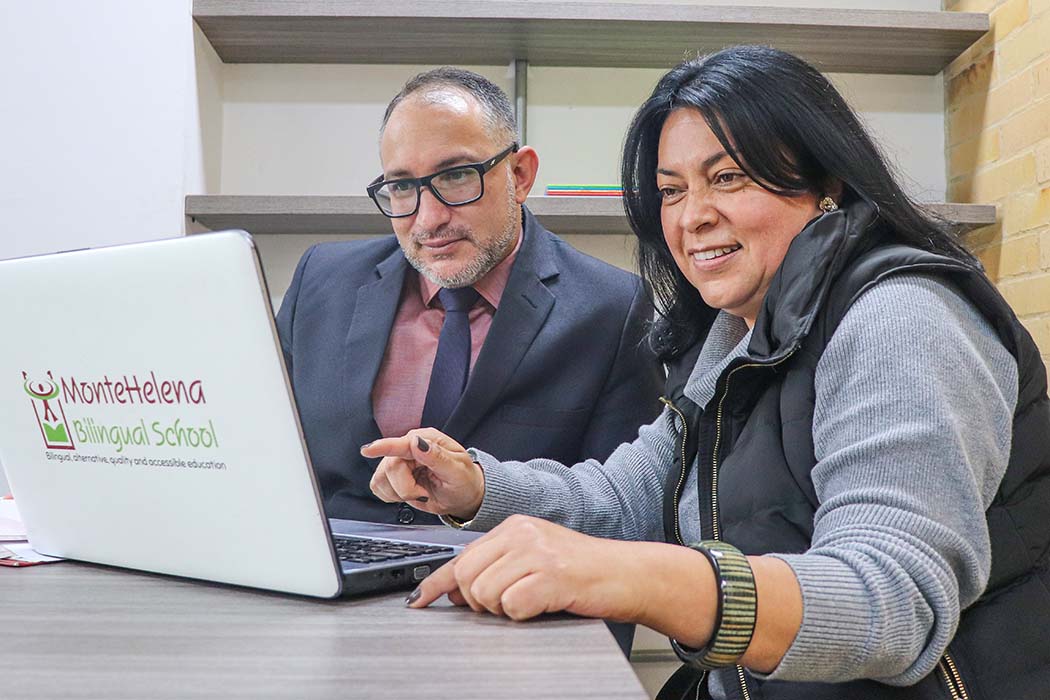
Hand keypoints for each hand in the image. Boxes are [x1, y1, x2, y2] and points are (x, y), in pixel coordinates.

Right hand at [361, 428, 484, 519]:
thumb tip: (417, 442)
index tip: (368, 451)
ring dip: (399, 493)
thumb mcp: (457, 470)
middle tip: (424, 494)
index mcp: (427, 440)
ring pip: (381, 479)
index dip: (384, 447)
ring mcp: (400, 463)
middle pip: (390, 467)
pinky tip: (408, 495)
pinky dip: (391, 496)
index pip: (402, 443)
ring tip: (419, 493)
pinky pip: (378, 487)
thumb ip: (437, 456)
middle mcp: (410, 448)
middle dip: (406, 488)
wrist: (463, 496)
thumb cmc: (464, 480)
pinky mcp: (392, 478)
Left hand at [407, 514, 647, 622]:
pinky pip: (512, 606)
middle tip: (507, 603)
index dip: (436, 582)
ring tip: (531, 601)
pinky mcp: (551, 575)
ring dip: (503, 609)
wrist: (627, 573)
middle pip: (467, 577)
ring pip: (484, 593)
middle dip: (479, 601)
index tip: (419, 601)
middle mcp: (522, 533)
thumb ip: (497, 568)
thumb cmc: (584, 572)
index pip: (462, 556)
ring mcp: (537, 552)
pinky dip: (523, 615)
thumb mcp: (535, 560)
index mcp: (515, 527)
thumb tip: (454, 589)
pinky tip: (543, 605)